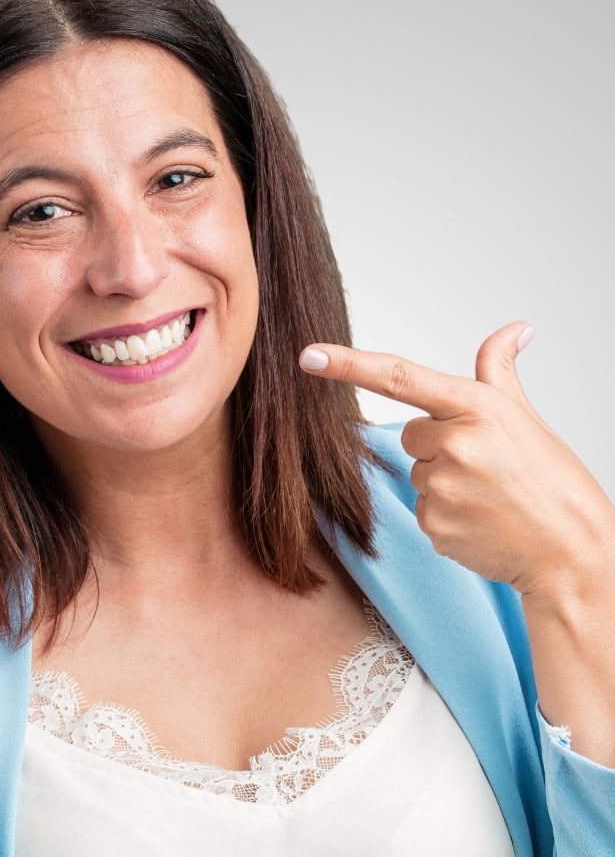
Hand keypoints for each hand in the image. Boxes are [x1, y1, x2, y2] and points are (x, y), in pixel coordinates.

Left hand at [299, 322, 614, 598]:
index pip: (399, 377)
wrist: (572, 552)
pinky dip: (444, 516)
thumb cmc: (553, 481)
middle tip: (484, 466)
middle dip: (437, 446)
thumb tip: (515, 329)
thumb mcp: (526, 417)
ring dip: (443, 482)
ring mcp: (442, 487)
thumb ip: (499, 370)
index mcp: (476, 408)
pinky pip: (421, 510)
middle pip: (410, 435)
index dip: (348, 364)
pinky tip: (480, 520)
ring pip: (416, 473)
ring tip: (487, 496)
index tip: (308, 354)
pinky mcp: (434, 525)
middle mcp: (455, 443)